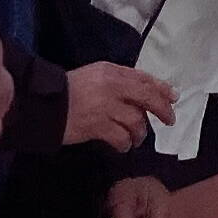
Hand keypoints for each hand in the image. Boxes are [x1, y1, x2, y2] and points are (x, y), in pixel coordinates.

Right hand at [61, 60, 175, 150]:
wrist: (44, 105)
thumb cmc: (69, 90)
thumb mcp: (95, 75)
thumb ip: (118, 80)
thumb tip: (141, 92)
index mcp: (112, 71)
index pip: (144, 79)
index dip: (162, 89)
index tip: (173, 98)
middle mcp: (112, 86)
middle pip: (146, 97)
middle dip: (162, 109)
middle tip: (169, 120)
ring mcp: (106, 107)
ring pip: (136, 121)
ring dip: (140, 132)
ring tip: (137, 138)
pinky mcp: (97, 127)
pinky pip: (121, 137)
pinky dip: (125, 143)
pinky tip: (123, 146)